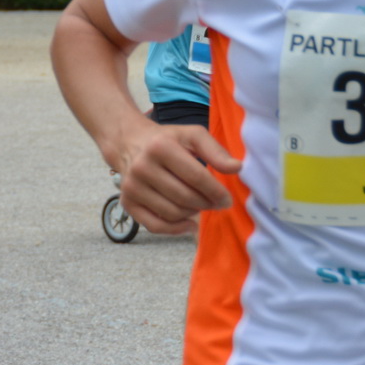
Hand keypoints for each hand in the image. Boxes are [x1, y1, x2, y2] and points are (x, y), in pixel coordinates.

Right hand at [114, 120, 241, 234]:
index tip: (228, 199)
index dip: (216, 192)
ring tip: (199, 205)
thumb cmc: (167, 140)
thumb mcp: (192, 136)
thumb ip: (216, 150)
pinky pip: (155, 226)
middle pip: (184, 197)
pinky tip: (189, 224)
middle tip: (216, 203)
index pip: (196, 177)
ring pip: (172, 213)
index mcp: (160, 147)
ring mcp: (131, 187)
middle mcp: (142, 167)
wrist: (129, 143)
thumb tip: (237, 168)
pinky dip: (176, 229)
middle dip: (206, 204)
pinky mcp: (127, 202)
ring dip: (192, 213)